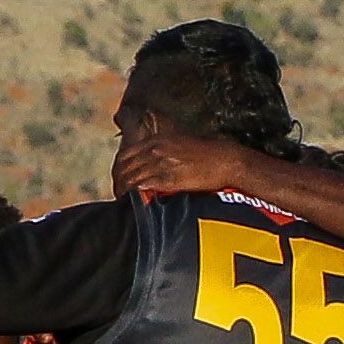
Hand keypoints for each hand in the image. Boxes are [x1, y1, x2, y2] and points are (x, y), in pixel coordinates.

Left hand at [123, 128, 275, 203]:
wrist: (225, 160)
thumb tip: (149, 163)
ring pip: (131, 178)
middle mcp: (156, 149)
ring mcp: (161, 163)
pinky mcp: (169, 178)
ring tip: (123, 202)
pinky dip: (135, 194)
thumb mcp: (179, 144)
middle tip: (118, 194)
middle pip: (124, 167)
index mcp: (157, 140)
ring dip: (124, 191)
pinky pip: (143, 186)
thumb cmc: (206, 155)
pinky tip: (133, 202)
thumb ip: (161, 151)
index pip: (125, 155)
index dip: (118, 169)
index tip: (118, 180)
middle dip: (118, 182)